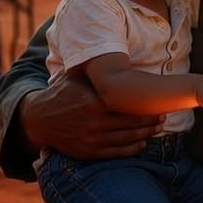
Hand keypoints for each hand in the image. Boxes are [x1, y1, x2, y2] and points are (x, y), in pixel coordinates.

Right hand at [21, 64, 162, 158]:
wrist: (39, 119)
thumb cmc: (62, 93)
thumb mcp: (75, 77)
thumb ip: (95, 70)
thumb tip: (114, 49)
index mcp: (94, 102)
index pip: (128, 106)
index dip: (146, 107)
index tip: (159, 104)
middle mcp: (94, 123)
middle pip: (131, 124)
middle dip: (150, 122)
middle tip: (163, 117)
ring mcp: (92, 140)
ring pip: (126, 139)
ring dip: (145, 135)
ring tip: (156, 129)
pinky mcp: (88, 152)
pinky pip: (116, 153)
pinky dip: (132, 149)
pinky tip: (142, 143)